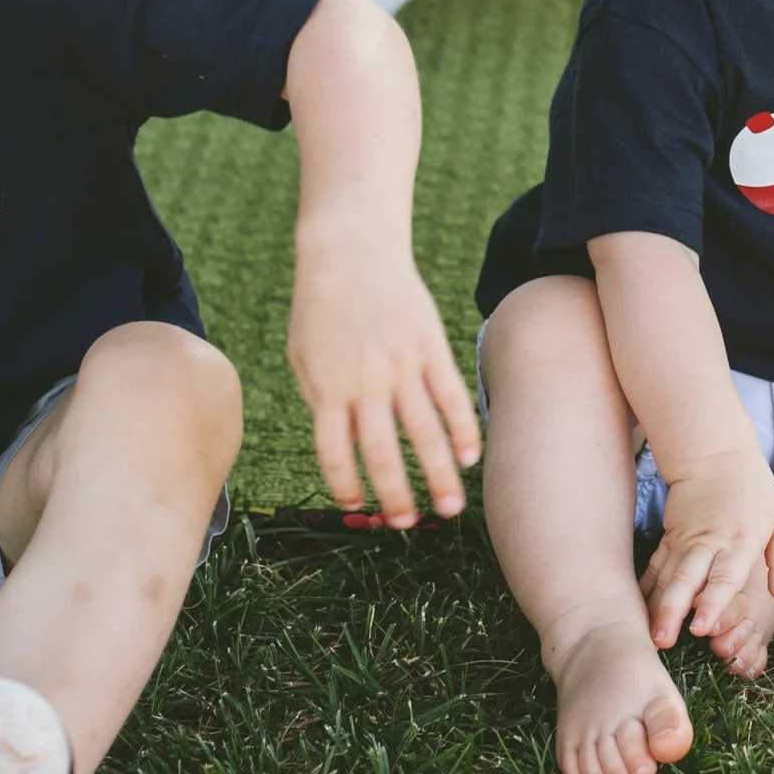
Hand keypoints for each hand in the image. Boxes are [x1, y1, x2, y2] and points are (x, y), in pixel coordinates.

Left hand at [286, 238, 480, 527]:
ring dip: (438, 476)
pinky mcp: (430, 346)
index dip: (347, 487)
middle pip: (384, 453)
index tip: (359, 507)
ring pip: (425, 432)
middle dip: (397, 496)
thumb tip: (343, 443)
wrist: (350, 249)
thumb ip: (319, 400)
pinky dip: (463, 429)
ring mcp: (402, 365)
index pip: (335, 454)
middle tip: (408, 525)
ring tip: (451, 509)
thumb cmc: (321, 306)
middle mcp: (366, 383)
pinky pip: (451, 396)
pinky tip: (470, 457)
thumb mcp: (302, 356)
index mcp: (327, 389)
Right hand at [637, 447, 773, 647]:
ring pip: (667, 577)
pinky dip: (646, 591)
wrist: (714, 455)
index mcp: (740, 540)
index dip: (713, 603)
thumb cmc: (753, 491)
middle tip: (664, 640)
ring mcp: (684, 540)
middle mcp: (709, 542)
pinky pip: (655, 568)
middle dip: (674, 610)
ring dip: (657, 608)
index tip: (701, 627)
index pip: (725, 576)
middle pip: (688, 579)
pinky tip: (639, 614)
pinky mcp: (669, 538)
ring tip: (650, 637)